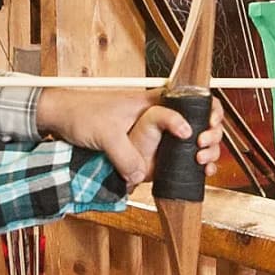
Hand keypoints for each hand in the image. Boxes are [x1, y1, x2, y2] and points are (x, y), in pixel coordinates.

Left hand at [38, 87, 222, 182]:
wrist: (62, 120)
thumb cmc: (82, 115)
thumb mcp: (103, 134)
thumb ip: (123, 154)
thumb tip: (139, 175)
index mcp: (153, 102)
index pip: (194, 99)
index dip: (209, 112)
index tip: (207, 130)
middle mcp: (159, 116)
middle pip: (200, 121)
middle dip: (212, 136)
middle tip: (203, 151)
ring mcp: (156, 134)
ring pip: (192, 140)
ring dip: (206, 152)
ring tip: (203, 165)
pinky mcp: (148, 151)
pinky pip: (177, 156)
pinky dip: (192, 164)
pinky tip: (199, 174)